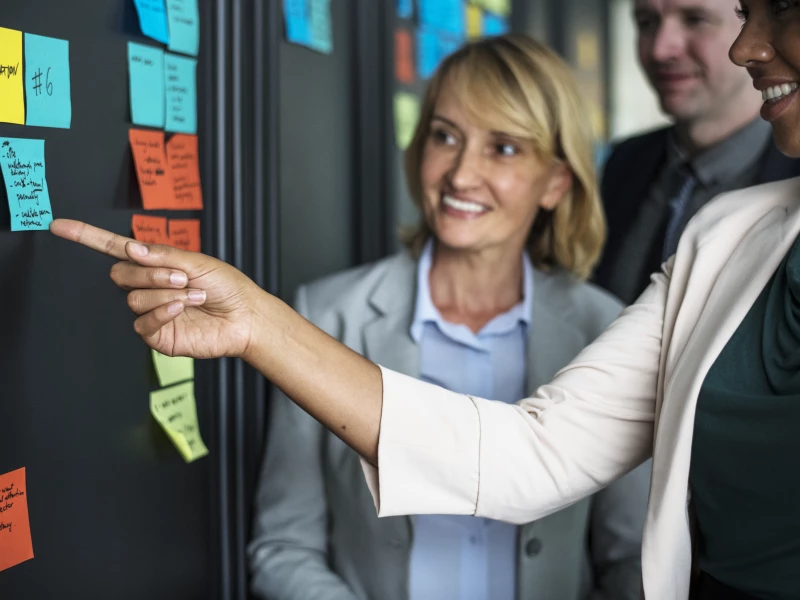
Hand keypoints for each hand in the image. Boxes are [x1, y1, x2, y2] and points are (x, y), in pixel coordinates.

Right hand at [50, 219, 261, 358]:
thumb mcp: (198, 261)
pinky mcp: (156, 335)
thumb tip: (131, 249)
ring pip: (133, 298)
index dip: (87, 238)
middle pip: (120, 275)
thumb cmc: (226, 287)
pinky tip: (183, 307)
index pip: (115, 250)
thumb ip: (163, 255)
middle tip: (180, 276)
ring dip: (165, 293)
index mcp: (155, 265)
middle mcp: (148, 288)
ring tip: (193, 293)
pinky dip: (163, 312)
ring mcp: (150, 312)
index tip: (59, 226)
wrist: (245, 316)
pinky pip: (143, 322)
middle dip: (150, 273)